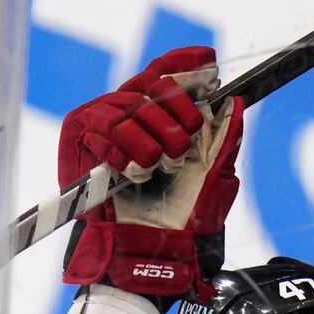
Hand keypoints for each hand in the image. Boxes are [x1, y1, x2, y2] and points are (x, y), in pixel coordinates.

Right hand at [58, 46, 242, 296]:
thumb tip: (236, 102)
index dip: (185, 63)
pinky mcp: (77, 136)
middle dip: (178, 113)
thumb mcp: (214, 177)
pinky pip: (106, 127)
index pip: (166, 72)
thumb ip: (226, 140)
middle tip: (182, 146)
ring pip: (131, 105)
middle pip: (155, 82)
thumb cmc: (181, 220)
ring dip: (152, 141)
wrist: (150, 251)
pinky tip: (131, 174)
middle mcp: (129, 112)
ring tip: (155, 168)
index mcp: (159, 117)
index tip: (208, 62)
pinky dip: (125, 152)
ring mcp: (101, 121)